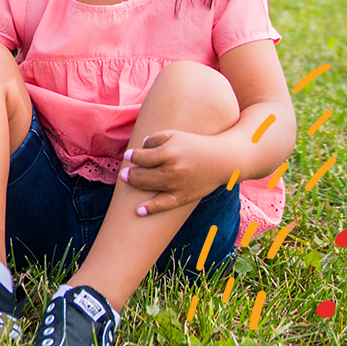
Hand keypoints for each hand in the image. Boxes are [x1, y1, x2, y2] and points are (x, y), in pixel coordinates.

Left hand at [120, 130, 235, 216]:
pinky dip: (150, 209)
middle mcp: (172, 170)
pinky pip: (164, 205)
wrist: (222, 160)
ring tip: (127, 181)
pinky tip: (138, 211)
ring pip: (149, 188)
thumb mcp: (176, 134)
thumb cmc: (196, 144)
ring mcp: (177, 185)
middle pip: (142, 174)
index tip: (128, 155)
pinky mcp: (183, 197)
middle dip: (130, 174)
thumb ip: (156, 138)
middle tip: (124, 173)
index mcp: (169, 152)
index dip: (132, 156)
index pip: (141, 157)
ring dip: (135, 185)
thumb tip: (141, 146)